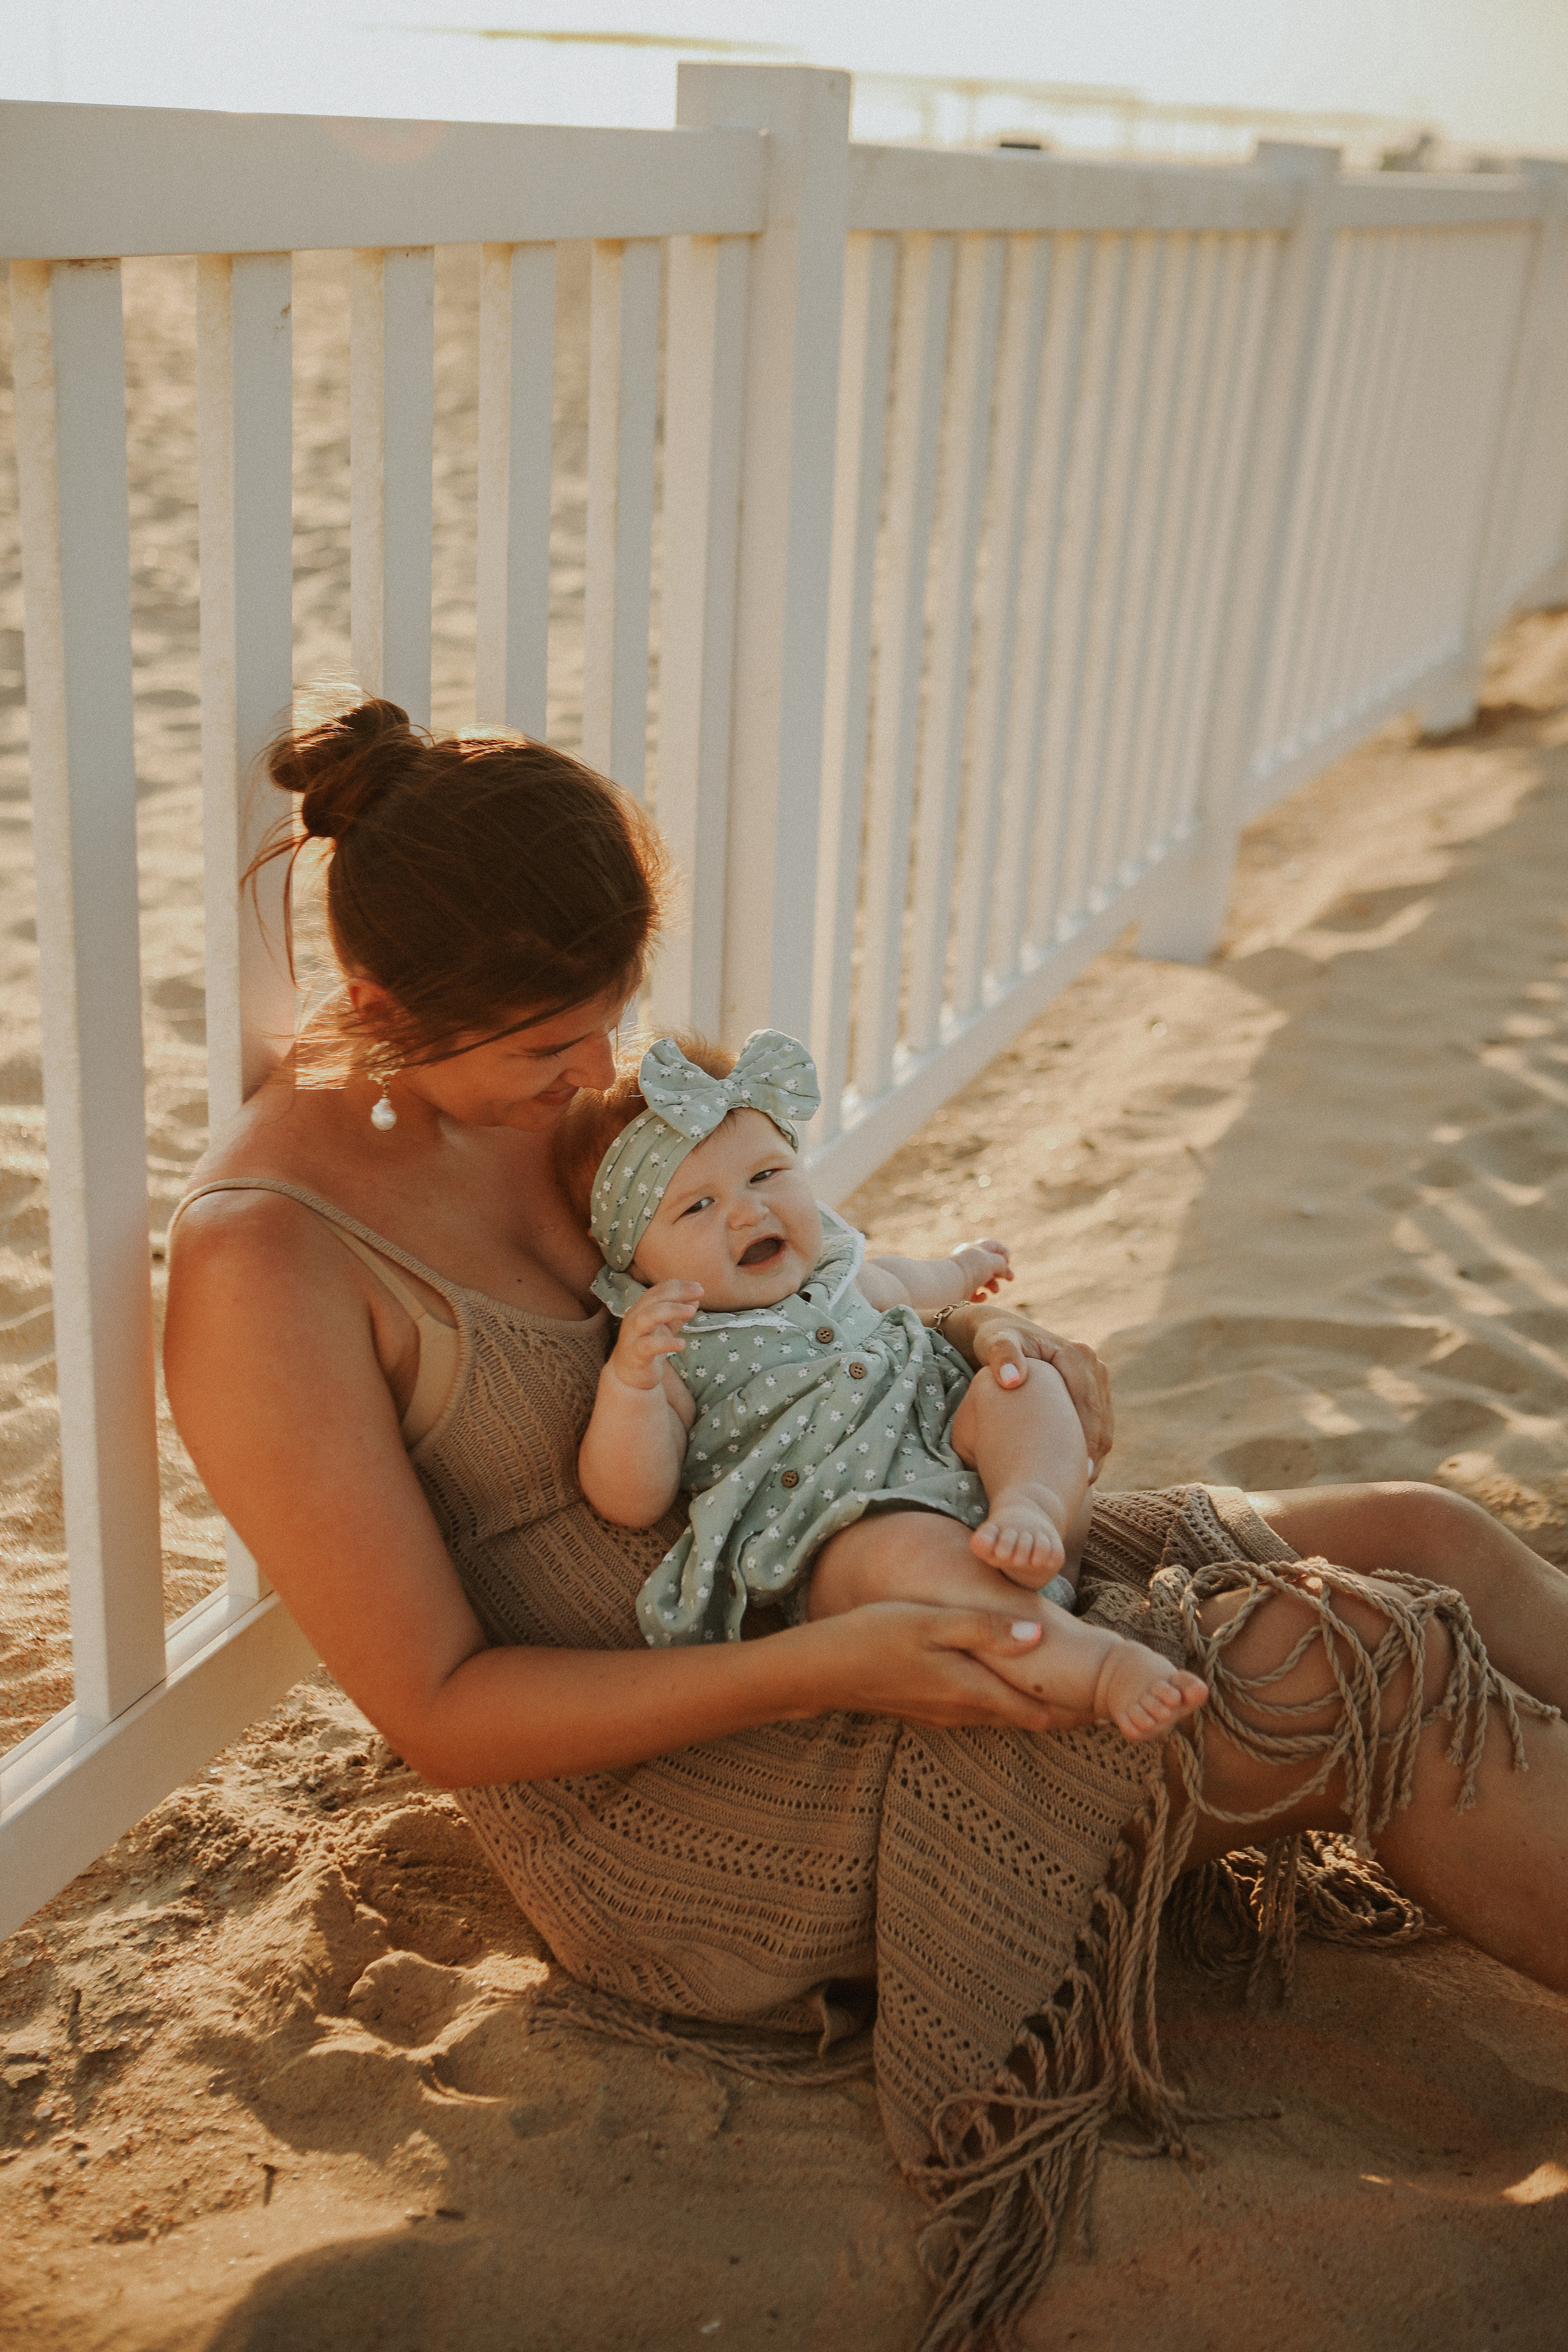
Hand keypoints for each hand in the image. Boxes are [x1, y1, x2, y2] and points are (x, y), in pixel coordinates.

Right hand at [607, 1280, 701, 1392]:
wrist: (629, 1375)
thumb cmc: (648, 1346)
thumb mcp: (665, 1327)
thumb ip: (678, 1314)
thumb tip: (695, 1299)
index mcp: (641, 1309)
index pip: (658, 1290)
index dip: (678, 1286)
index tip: (698, 1286)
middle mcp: (634, 1318)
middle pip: (654, 1299)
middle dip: (677, 1293)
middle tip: (700, 1292)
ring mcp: (633, 1335)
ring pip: (648, 1316)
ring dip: (671, 1310)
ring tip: (691, 1311)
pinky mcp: (635, 1354)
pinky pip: (649, 1345)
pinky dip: (666, 1343)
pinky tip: (681, 1344)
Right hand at [802, 1602, 1096, 1732]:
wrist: (822, 1671)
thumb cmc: (874, 1637)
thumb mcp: (931, 1622)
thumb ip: (985, 1629)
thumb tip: (1040, 1635)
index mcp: (972, 1689)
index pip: (1040, 1710)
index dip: (1077, 1709)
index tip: (1110, 1704)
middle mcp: (964, 1711)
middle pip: (1029, 1718)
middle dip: (1065, 1711)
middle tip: (1103, 1702)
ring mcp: (945, 1715)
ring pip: (1005, 1716)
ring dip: (1036, 1708)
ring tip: (1070, 1696)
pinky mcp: (930, 1710)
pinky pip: (982, 1712)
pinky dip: (1007, 1703)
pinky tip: (1011, 1688)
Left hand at [938, 1303, 1113, 1478]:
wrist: (999, 1331)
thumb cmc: (993, 1339)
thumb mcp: (994, 1343)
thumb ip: (1001, 1356)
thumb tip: (1012, 1379)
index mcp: (1076, 1354)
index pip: (1087, 1403)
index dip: (1086, 1438)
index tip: (1079, 1469)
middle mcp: (1092, 1363)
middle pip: (1101, 1414)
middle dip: (1095, 1450)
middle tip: (1083, 1484)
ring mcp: (1094, 1376)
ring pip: (1103, 1421)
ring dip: (1096, 1451)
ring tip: (1083, 1482)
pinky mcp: (1089, 1389)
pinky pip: (1096, 1421)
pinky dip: (1089, 1444)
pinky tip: (1077, 1469)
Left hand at [950, 1236, 1012, 1300]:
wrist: (951, 1284)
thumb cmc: (972, 1268)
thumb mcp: (993, 1261)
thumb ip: (1002, 1263)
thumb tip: (1003, 1269)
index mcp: (976, 1249)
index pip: (991, 1245)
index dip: (1002, 1251)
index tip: (1008, 1260)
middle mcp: (970, 1261)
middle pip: (989, 1265)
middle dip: (1001, 1272)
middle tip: (1010, 1278)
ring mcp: (966, 1276)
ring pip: (984, 1280)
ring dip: (993, 1285)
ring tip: (995, 1290)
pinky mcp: (962, 1291)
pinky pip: (975, 1294)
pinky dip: (981, 1296)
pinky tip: (981, 1295)